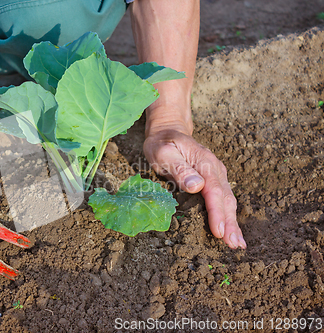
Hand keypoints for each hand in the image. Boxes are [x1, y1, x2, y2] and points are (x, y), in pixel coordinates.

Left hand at [144, 121, 246, 248]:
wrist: (168, 132)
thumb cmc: (162, 144)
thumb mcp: (164, 153)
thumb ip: (180, 169)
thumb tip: (197, 186)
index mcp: (204, 163)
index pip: (214, 191)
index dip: (217, 213)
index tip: (219, 232)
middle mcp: (215, 169)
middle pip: (226, 199)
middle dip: (231, 223)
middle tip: (234, 245)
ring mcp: (217, 175)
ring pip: (228, 201)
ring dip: (233, 222)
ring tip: (237, 243)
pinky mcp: (214, 180)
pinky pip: (223, 200)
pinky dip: (228, 216)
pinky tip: (230, 230)